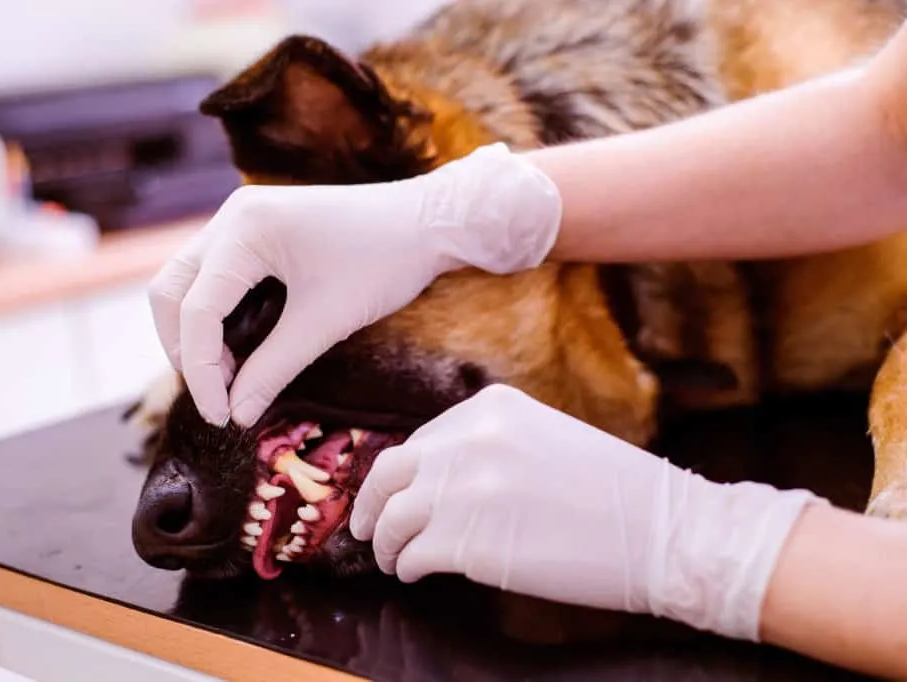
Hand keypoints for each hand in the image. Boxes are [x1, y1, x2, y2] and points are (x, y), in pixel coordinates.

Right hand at [147, 143, 561, 426]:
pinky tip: (242, 347)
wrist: (427, 222)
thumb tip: (237, 414)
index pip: (196, 310)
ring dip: (197, 333)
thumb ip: (273, 369)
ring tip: (231, 376)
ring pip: (186, 283)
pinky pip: (213, 276)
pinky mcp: (255, 230)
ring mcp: (241, 219)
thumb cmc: (385, 263)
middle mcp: (232, 217)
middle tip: (218, 396)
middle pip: (171, 291)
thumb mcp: (326, 322)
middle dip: (185, 348)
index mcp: (245, 230)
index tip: (221, 416)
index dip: (201, 371)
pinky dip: (215, 314)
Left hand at [349, 384, 826, 640]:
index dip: (398, 474)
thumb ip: (488, 445)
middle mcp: (468, 441)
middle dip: (369, 503)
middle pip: (388, 472)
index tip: (390, 493)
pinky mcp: (467, 542)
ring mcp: (464, 490)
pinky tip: (416, 574)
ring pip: (392, 517)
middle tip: (365, 528)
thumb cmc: (615, 491)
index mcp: (490, 409)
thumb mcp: (544, 437)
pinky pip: (412, 555)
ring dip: (386, 543)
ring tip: (393, 560)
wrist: (664, 532)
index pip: (419, 440)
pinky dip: (407, 567)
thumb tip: (439, 476)